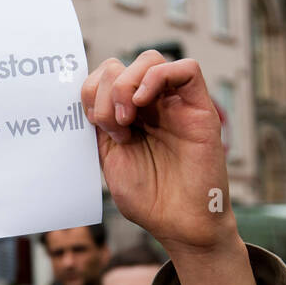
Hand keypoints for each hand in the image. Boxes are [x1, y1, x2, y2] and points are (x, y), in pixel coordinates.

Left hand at [81, 52, 232, 254]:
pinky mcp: (200, 109)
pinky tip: (142, 102)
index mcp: (126, 116)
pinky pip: (187, 69)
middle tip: (114, 127)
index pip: (102, 78)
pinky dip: (157, 76)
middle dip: (105, 91)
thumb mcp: (109, 159)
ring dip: (126, 84)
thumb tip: (85, 97)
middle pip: (119, 65)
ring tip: (126, 119)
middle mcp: (150, 106)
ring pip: (149, 60)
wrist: (180, 224)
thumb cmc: (149, 199)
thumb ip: (100, 127)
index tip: (95, 125)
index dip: (91, 93)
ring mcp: (175, 105)